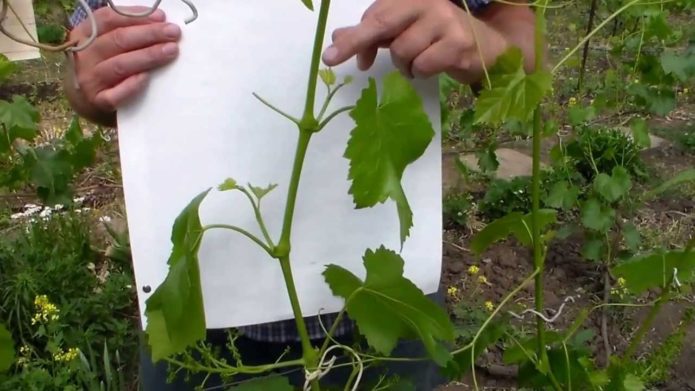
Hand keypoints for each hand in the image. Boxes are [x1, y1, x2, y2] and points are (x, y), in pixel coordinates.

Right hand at [64, 6, 181, 124]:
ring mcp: (90, 80)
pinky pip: (115, 94)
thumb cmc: (103, 65)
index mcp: (84, 34)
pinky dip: (131, 85)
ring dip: (148, 56)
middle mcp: (85, 55)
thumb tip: (159, 22)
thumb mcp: (105, 43)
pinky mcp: (98, 101)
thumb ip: (125, 31)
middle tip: (173, 33)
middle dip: (149, 34)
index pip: (108, 19)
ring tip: (171, 51)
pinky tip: (147, 77)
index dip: (136, 16)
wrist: (86, 100)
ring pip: (120, 65)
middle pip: (118, 40)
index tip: (161, 17)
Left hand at [321, 0, 507, 82]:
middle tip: (331, 58)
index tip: (333, 55)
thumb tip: (337, 37)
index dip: (355, 37)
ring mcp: (445, 21)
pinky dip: (421, 72)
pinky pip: (423, 65)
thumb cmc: (441, 38)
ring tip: (418, 64)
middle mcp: (428, 3)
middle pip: (382, 22)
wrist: (488, 47)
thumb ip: (374, 34)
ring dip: (404, 66)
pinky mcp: (458, 44)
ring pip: (402, 51)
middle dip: (355, 42)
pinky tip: (432, 67)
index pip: (376, 14)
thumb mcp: (405, 32)